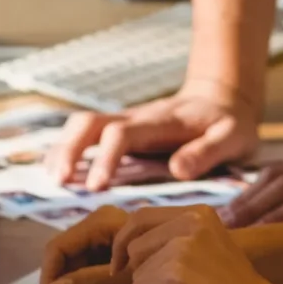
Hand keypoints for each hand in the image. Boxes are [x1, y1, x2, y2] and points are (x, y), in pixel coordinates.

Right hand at [42, 85, 259, 188]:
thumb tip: (177, 170)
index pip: (123, 135)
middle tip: (58, 182)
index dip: (106, 159)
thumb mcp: (232, 136)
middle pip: (89, 124)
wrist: (221, 96)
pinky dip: (66, 150)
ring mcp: (124, 123)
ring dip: (61, 149)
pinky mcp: (120, 130)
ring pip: (81, 126)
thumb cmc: (227, 122)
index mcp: (159, 123)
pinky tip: (56, 173)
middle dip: (69, 150)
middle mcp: (135, 119)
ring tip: (50, 180)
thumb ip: (208, 151)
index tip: (95, 186)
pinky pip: (85, 134)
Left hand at [45, 205, 282, 283]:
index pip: (141, 216)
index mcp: (199, 212)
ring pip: (135, 268)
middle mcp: (191, 220)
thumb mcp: (206, 250)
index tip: (122, 266)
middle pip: (132, 242)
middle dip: (139, 270)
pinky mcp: (175, 272)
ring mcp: (182, 245)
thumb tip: (128, 245)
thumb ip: (175, 240)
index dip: (125, 242)